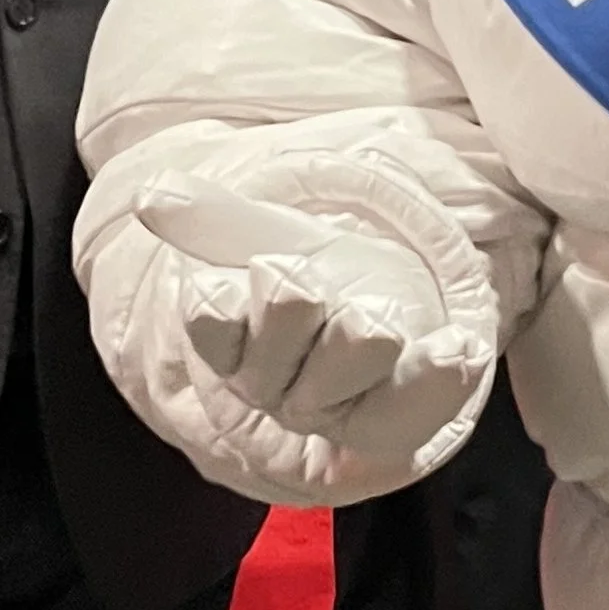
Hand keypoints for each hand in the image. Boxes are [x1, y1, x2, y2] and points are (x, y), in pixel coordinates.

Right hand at [135, 180, 461, 441]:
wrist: (382, 301)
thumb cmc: (315, 270)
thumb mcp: (267, 233)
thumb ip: (213, 216)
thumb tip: (149, 192)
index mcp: (238, 342)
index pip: (213, 335)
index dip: (212, 317)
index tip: (214, 287)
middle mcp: (280, 386)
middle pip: (272, 371)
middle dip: (286, 322)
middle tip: (297, 281)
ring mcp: (339, 408)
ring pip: (336, 396)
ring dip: (354, 354)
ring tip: (377, 320)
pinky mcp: (396, 417)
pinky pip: (409, 414)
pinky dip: (436, 383)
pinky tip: (458, 347)